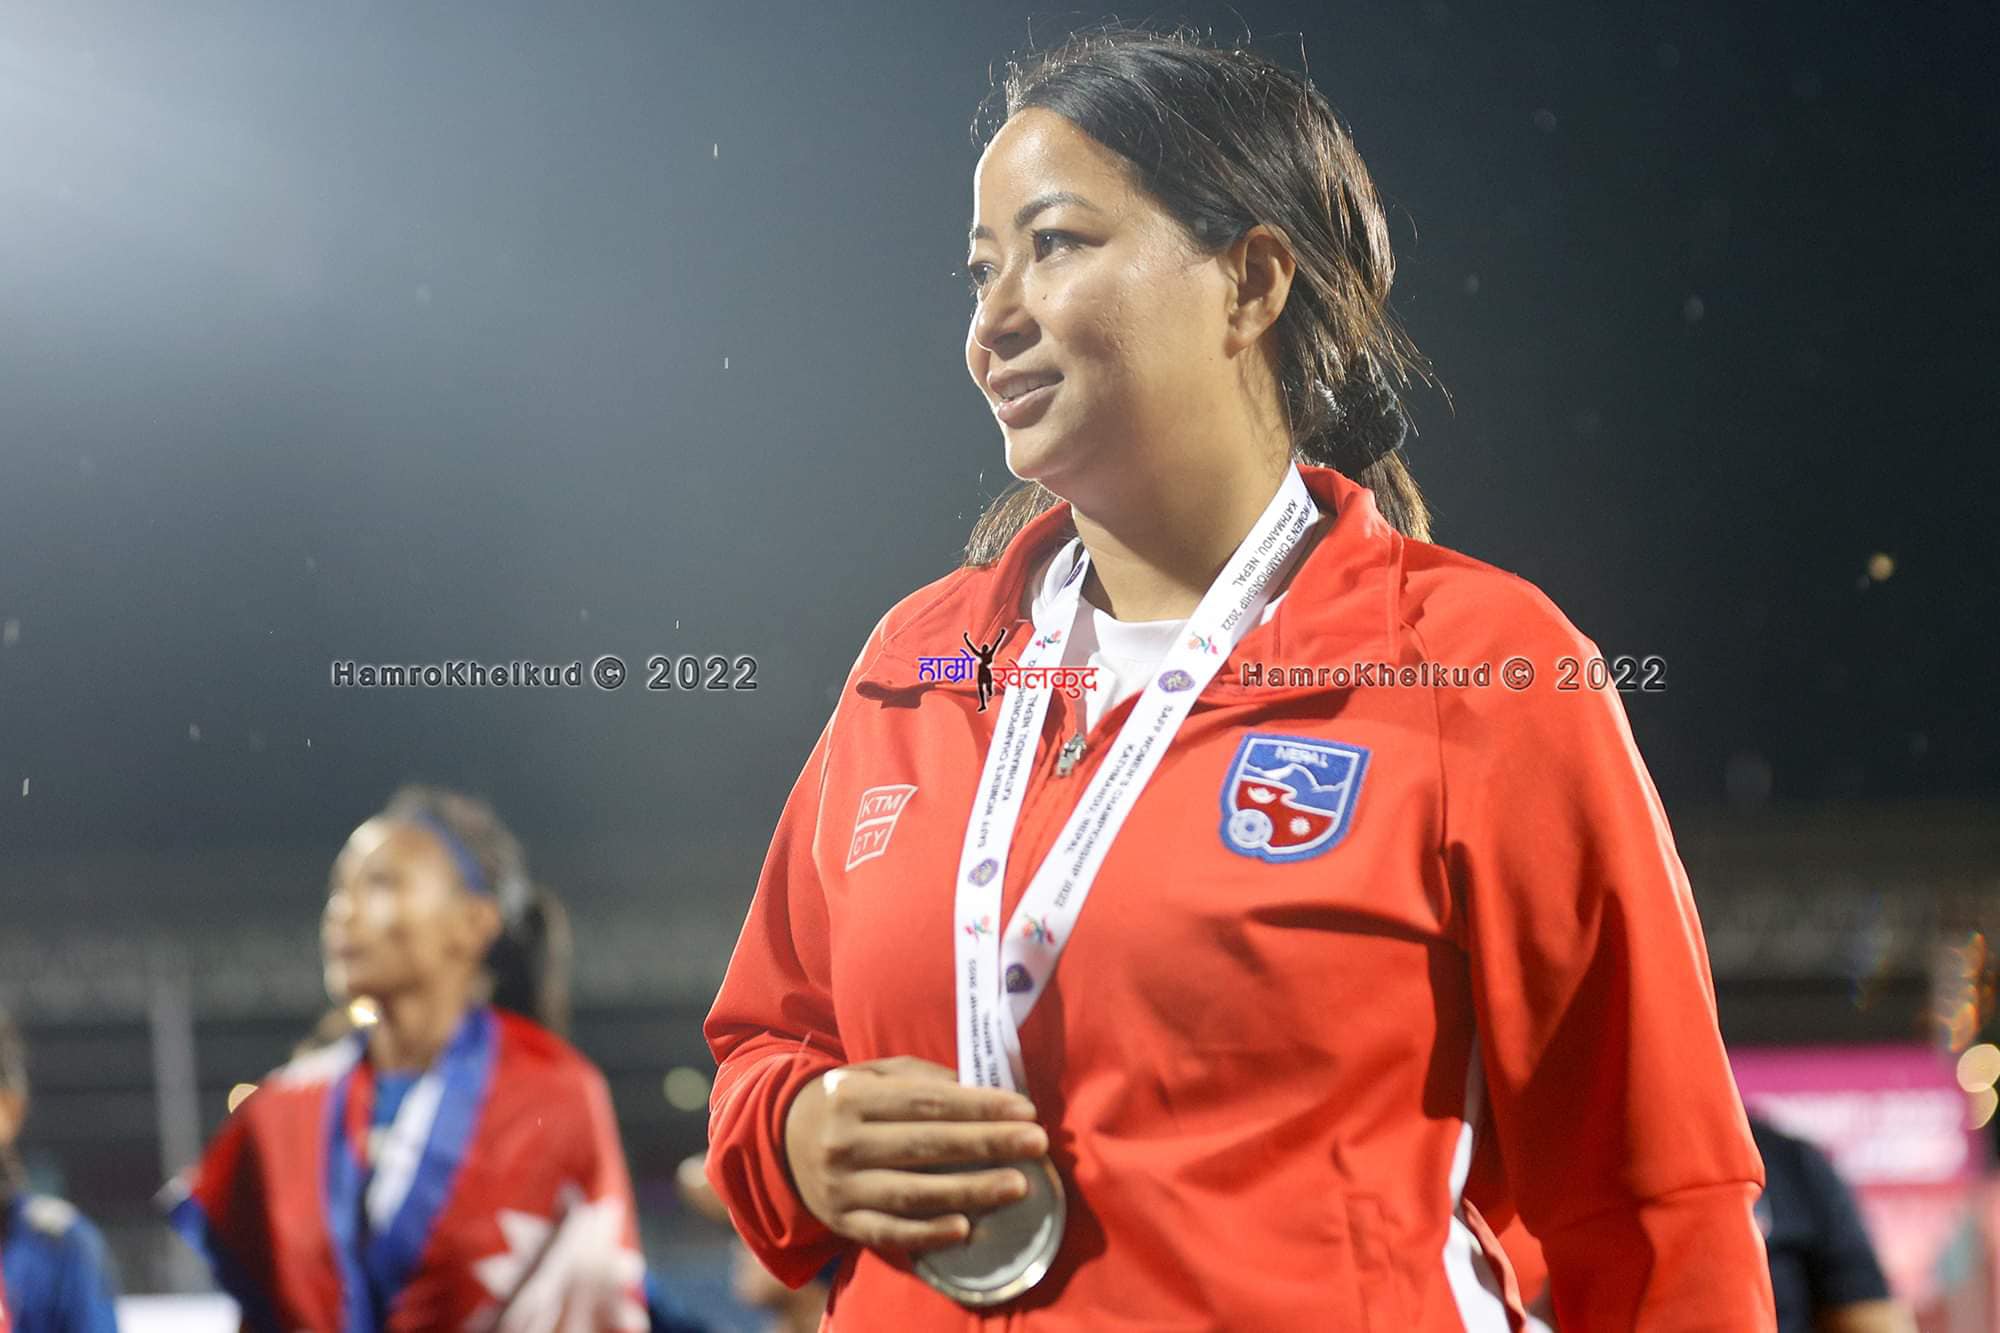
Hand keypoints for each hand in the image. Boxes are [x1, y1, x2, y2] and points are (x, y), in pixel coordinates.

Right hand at [783, 1055, 1047, 1254]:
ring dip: (970, 1191)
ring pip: (913, 1193)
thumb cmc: (848, 1101)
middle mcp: (845, 1142)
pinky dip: (927, 1233)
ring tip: (1018, 1186)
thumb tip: (984, 1093)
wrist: (781, 1140)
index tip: (1025, 1110)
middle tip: (1036, 1143)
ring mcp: (842, 1187)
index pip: (927, 1102)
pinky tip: (965, 1228)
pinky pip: (890, 1233)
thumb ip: (924, 1080)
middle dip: (986, 1143)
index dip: (978, 1106)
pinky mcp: (842, 1223)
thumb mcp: (876, 1076)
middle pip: (926, 1144)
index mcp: (854, 1097)